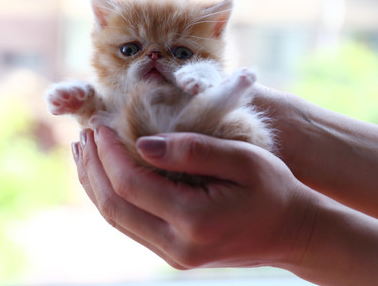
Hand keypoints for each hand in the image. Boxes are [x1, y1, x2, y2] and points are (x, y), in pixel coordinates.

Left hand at [74, 126, 312, 269]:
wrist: (292, 233)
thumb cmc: (274, 190)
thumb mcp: (242, 159)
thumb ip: (192, 150)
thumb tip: (142, 143)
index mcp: (194, 220)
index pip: (130, 184)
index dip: (108, 152)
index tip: (100, 124)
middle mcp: (176, 245)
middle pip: (114, 206)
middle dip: (93, 167)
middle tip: (84, 134)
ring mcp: (172, 253)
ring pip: (117, 218)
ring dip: (96, 183)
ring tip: (85, 151)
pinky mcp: (172, 251)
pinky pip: (130, 223)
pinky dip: (112, 196)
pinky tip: (106, 175)